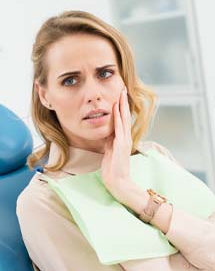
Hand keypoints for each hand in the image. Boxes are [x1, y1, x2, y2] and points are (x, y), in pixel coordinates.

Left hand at [100, 85, 132, 202]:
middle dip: (123, 102)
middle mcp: (125, 138)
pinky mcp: (121, 146)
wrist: (118, 181)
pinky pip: (119, 130)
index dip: (120, 108)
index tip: (119, 96)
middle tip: (123, 89)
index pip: (122, 120)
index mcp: (122, 139)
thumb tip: (108, 133)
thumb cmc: (113, 168)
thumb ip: (110, 141)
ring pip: (123, 120)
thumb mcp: (110, 151)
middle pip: (124, 116)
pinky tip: (116, 110)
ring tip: (121, 94)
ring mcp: (124, 141)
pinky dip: (118, 119)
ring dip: (122, 107)